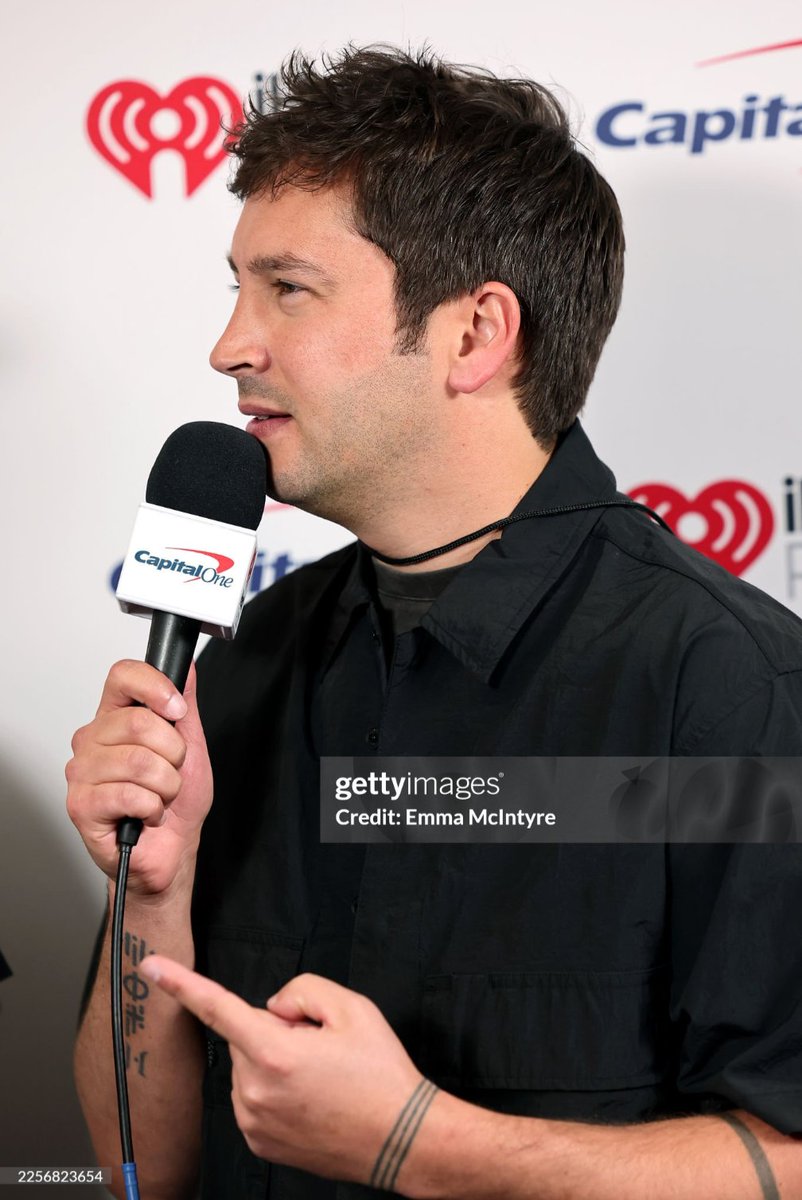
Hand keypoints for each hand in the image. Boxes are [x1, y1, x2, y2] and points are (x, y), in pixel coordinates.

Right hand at [66, 660, 212, 895]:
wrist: (171, 851)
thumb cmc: (177, 803)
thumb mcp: (191, 745)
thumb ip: (185, 705)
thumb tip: (187, 667)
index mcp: (115, 718)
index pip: (122, 675)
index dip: (155, 687)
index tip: (178, 711)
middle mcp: (93, 739)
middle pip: (138, 721)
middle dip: (173, 754)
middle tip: (171, 772)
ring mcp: (83, 772)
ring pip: (139, 762)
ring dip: (166, 786)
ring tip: (160, 797)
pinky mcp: (81, 804)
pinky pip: (130, 795)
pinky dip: (153, 809)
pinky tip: (147, 815)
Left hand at [140, 958, 428, 1185]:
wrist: (402, 1139)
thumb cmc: (381, 1075)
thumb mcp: (353, 1008)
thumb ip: (303, 990)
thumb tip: (275, 1007)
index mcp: (275, 1052)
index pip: (217, 1007)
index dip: (180, 984)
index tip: (150, 967)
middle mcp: (256, 1090)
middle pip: (246, 1036)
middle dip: (275, 1031)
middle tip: (320, 1047)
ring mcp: (255, 1121)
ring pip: (250, 1067)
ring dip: (274, 1062)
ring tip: (322, 1078)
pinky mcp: (260, 1142)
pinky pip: (254, 1097)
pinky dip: (275, 1090)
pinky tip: (312, 1097)